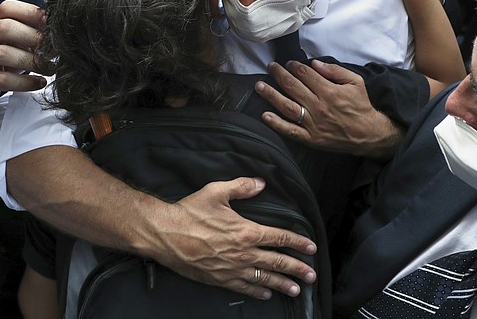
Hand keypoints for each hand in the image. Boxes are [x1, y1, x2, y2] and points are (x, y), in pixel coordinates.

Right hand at [0, 0, 51, 104]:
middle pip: (5, 28)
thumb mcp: (12, 40)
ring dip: (32, 61)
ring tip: (50, 68)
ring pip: (3, 54)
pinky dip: (25, 82)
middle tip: (53, 48)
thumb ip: (30, 32)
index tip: (52, 22)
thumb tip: (61, 30)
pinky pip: (3, 79)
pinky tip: (39, 82)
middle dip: (33, 37)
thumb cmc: (0, 57)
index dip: (31, 12)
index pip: (7, 8)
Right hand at [154, 177, 316, 299]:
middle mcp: (242, 253)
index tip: (311, 247)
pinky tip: (266, 294)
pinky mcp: (219, 278)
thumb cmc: (189, 212)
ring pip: (264, 278)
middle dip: (297, 268)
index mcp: (245, 231)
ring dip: (282, 284)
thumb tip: (260, 182)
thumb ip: (242, 186)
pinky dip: (258, 291)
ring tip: (296, 289)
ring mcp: (231, 268)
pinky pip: (244, 288)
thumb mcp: (216, 191)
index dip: (298, 242)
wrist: (164, 234)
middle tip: (311, 274)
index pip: (279, 237)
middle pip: (277, 262)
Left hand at [255, 59, 401, 157]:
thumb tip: (315, 64)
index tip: (287, 63)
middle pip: (292, 87)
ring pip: (287, 107)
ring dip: (271, 95)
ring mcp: (313, 123)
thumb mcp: (356, 82)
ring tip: (259, 86)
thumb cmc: (361, 106)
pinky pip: (291, 131)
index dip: (293, 66)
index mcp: (329, 91)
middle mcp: (318, 106)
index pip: (305, 75)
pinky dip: (277, 124)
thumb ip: (335, 71)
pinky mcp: (311, 138)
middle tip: (270, 67)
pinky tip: (265, 116)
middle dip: (278, 74)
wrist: (368, 134)